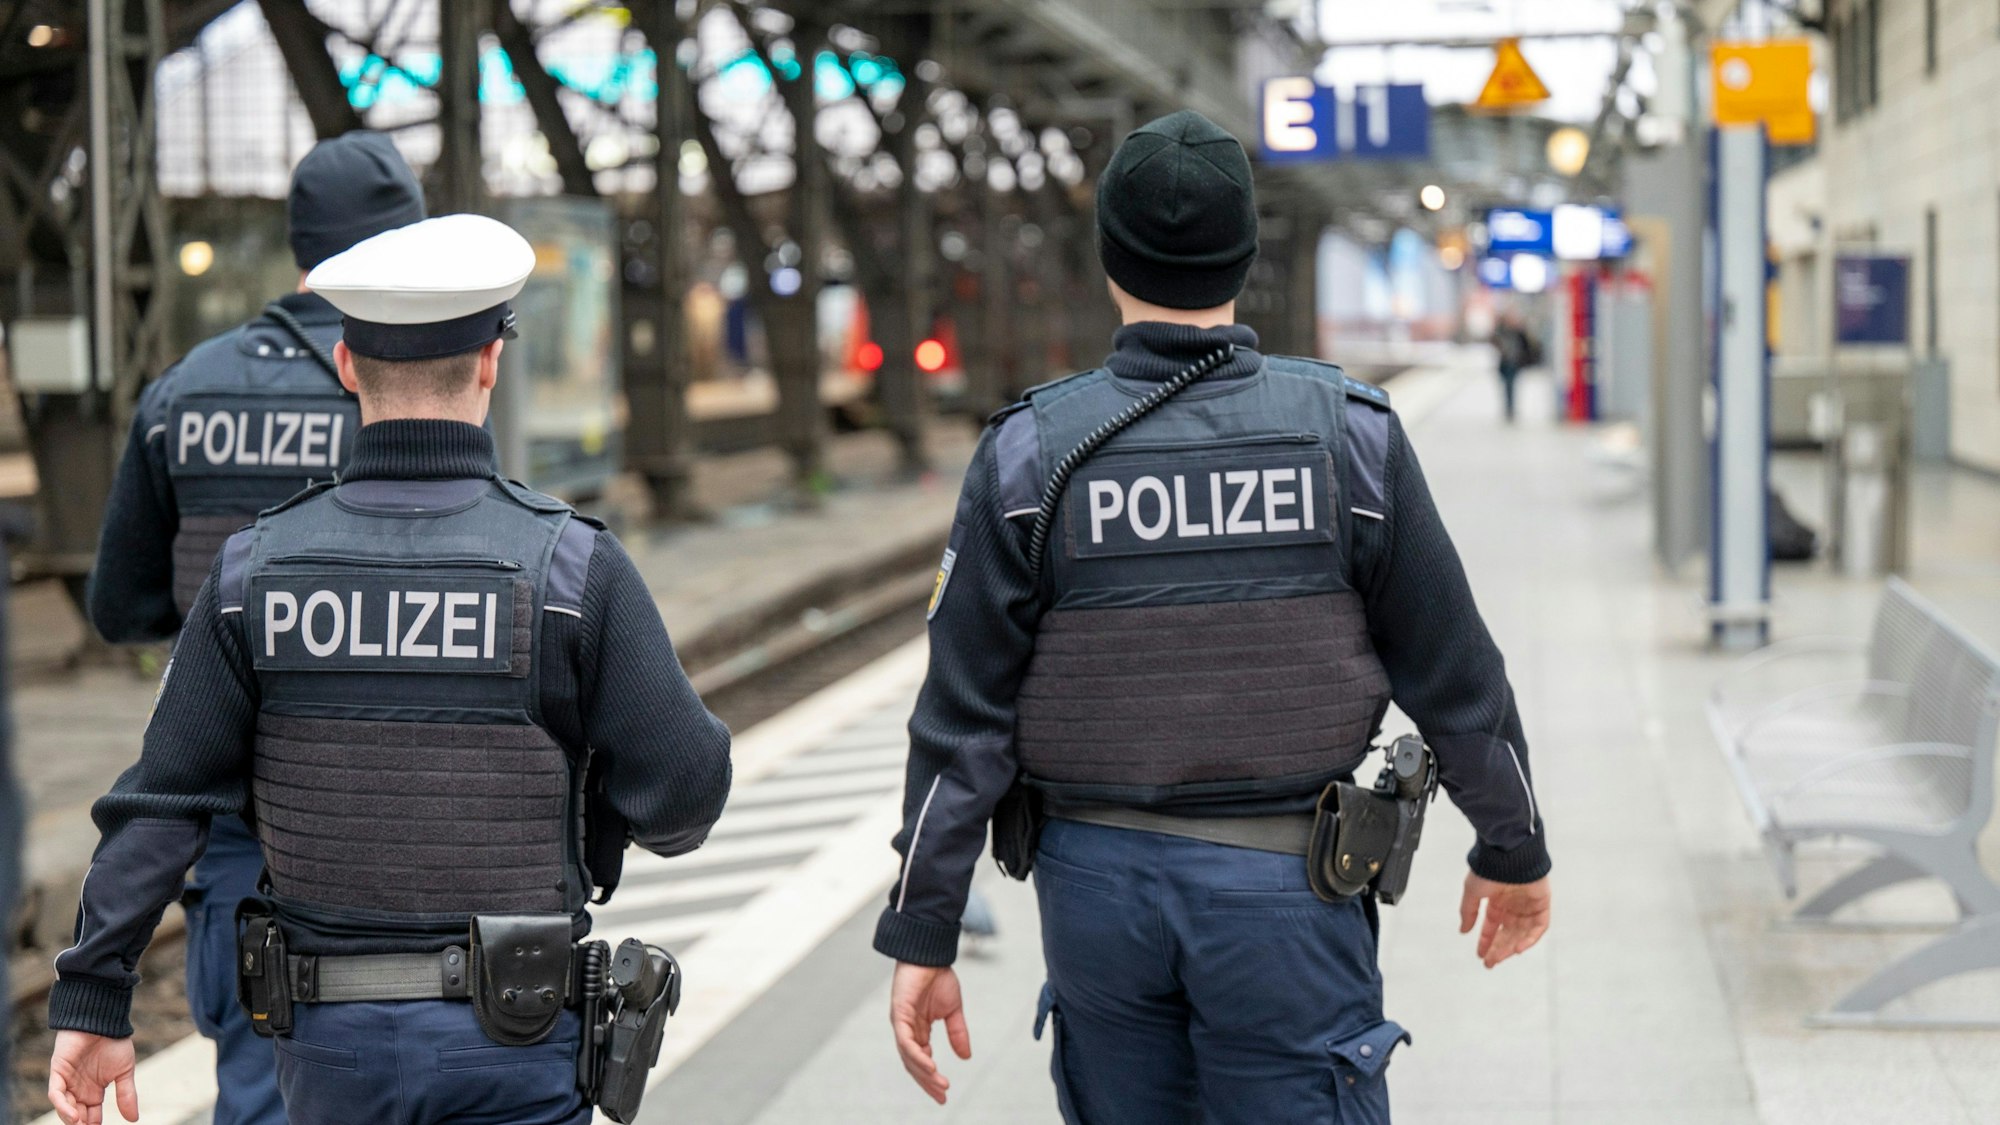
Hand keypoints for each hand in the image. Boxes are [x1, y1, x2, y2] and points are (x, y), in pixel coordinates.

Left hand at [48, 1030, 137, 1123]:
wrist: (104, 1021)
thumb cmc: (115, 1042)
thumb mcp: (125, 1072)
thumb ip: (127, 1095)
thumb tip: (134, 1119)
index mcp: (94, 1090)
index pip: (91, 1114)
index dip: (94, 1124)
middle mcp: (78, 1089)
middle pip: (76, 1114)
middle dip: (82, 1124)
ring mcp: (67, 1081)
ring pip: (64, 1107)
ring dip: (71, 1119)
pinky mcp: (58, 1072)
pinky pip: (55, 1093)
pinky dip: (62, 1106)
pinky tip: (74, 1115)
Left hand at [889, 962, 970, 1104]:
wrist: (931, 952)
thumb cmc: (938, 977)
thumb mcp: (953, 1010)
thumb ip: (957, 1033)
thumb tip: (966, 1057)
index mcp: (917, 1030)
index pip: (921, 1060)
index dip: (931, 1077)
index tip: (945, 1092)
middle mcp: (906, 1030)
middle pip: (913, 1064)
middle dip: (927, 1082)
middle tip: (942, 1097)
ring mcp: (901, 1022)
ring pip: (908, 1056)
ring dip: (924, 1072)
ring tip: (939, 1083)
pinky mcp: (899, 1013)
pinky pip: (905, 1041)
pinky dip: (916, 1054)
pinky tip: (929, 1064)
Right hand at [1458, 872, 1551, 968]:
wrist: (1509, 855)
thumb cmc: (1490, 870)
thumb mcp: (1473, 892)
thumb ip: (1468, 912)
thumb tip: (1463, 930)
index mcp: (1497, 901)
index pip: (1492, 926)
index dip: (1486, 941)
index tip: (1481, 955)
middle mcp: (1513, 905)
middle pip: (1507, 933)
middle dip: (1498, 949)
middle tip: (1490, 963)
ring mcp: (1528, 906)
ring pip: (1522, 933)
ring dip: (1512, 947)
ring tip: (1502, 957)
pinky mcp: (1542, 904)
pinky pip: (1539, 927)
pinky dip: (1530, 939)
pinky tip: (1518, 948)